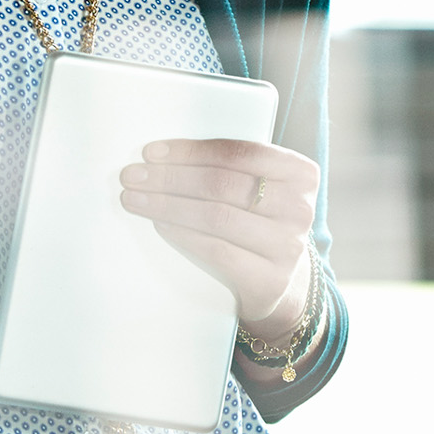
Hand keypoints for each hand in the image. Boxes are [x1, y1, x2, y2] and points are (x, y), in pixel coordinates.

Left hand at [119, 139, 318, 338]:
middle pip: (223, 184)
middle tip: (132, 176)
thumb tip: (162, 153)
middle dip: (171, 177)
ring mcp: (289, 246)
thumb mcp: (258, 189)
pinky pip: (217, 250)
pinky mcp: (271, 280)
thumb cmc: (257, 222)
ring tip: (135, 199)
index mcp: (301, 173)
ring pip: (216, 216)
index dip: (190, 151)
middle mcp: (300, 208)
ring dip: (168, 205)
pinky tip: (160, 224)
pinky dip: (182, 234)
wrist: (279, 282)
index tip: (150, 152)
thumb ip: (229, 168)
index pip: (238, 152)